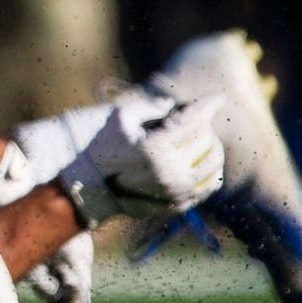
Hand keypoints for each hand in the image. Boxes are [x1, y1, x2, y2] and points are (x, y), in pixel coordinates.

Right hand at [59, 94, 224, 223]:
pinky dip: (209, 169)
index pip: (194, 122)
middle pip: (207, 142)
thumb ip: (152, 107)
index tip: (217, 98)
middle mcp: (170, 173)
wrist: (84, 184)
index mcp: (155, 148)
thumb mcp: (119, 116)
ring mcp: (176, 191)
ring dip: (210, 148)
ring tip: (197, 139)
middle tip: (193, 119)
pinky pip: (209, 185)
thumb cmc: (98, 144)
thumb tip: (175, 106)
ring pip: (214, 165)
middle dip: (204, 126)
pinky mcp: (179, 204)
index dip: (207, 106)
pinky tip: (198, 159)